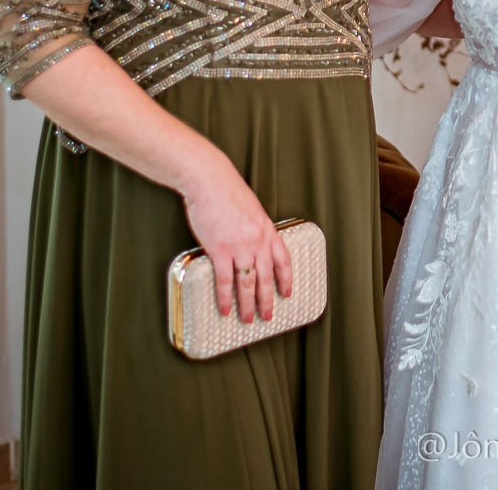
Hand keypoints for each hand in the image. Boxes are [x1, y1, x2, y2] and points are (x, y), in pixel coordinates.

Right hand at [180, 157, 292, 322]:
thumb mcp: (252, 208)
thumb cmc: (227, 190)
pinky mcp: (219, 249)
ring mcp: (239, 246)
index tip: (287, 292)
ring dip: (247, 304)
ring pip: (247, 283)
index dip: (286, 279)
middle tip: (267, 315)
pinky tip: (225, 308)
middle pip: (266, 277)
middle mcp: (257, 241)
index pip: (283, 260)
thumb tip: (253, 244)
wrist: (209, 180)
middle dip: (267, 299)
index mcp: (267, 229)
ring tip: (247, 318)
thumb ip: (255, 228)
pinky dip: (225, 297)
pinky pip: (225, 280)